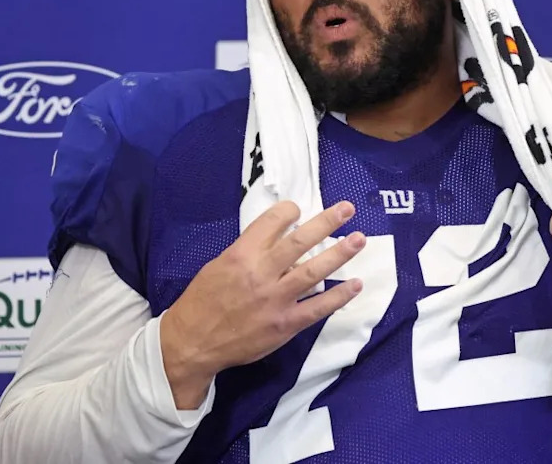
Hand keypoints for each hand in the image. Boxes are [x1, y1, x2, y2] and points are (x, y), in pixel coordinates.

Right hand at [160, 200, 365, 407]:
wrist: (192, 343)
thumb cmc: (203, 301)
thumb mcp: (219, 265)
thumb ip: (249, 251)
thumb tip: (280, 241)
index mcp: (241, 255)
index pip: (272, 222)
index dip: (289, 210)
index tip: (299, 209)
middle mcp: (261, 273)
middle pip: (300, 241)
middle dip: (327, 222)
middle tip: (347, 208)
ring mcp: (275, 299)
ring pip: (314, 271)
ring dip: (340, 253)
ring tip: (359, 239)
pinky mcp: (285, 324)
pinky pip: (317, 308)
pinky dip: (339, 296)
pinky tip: (355, 285)